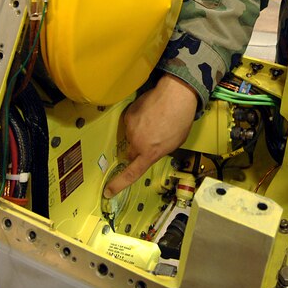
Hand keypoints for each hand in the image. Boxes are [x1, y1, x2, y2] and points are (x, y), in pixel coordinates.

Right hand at [103, 74, 197, 198]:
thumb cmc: (180, 121)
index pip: (131, 173)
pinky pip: (131, 122)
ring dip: (140, 132)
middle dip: (138, 150)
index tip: (107, 192)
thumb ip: (158, 151)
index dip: (119, 184)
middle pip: (131, 153)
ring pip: (131, 136)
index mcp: (150, 153)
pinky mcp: (128, 114)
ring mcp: (130, 128)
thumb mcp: (174, 143)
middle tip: (152, 139)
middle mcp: (137, 143)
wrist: (175, 95)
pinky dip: (138, 120)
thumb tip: (150, 150)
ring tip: (155, 120)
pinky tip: (150, 112)